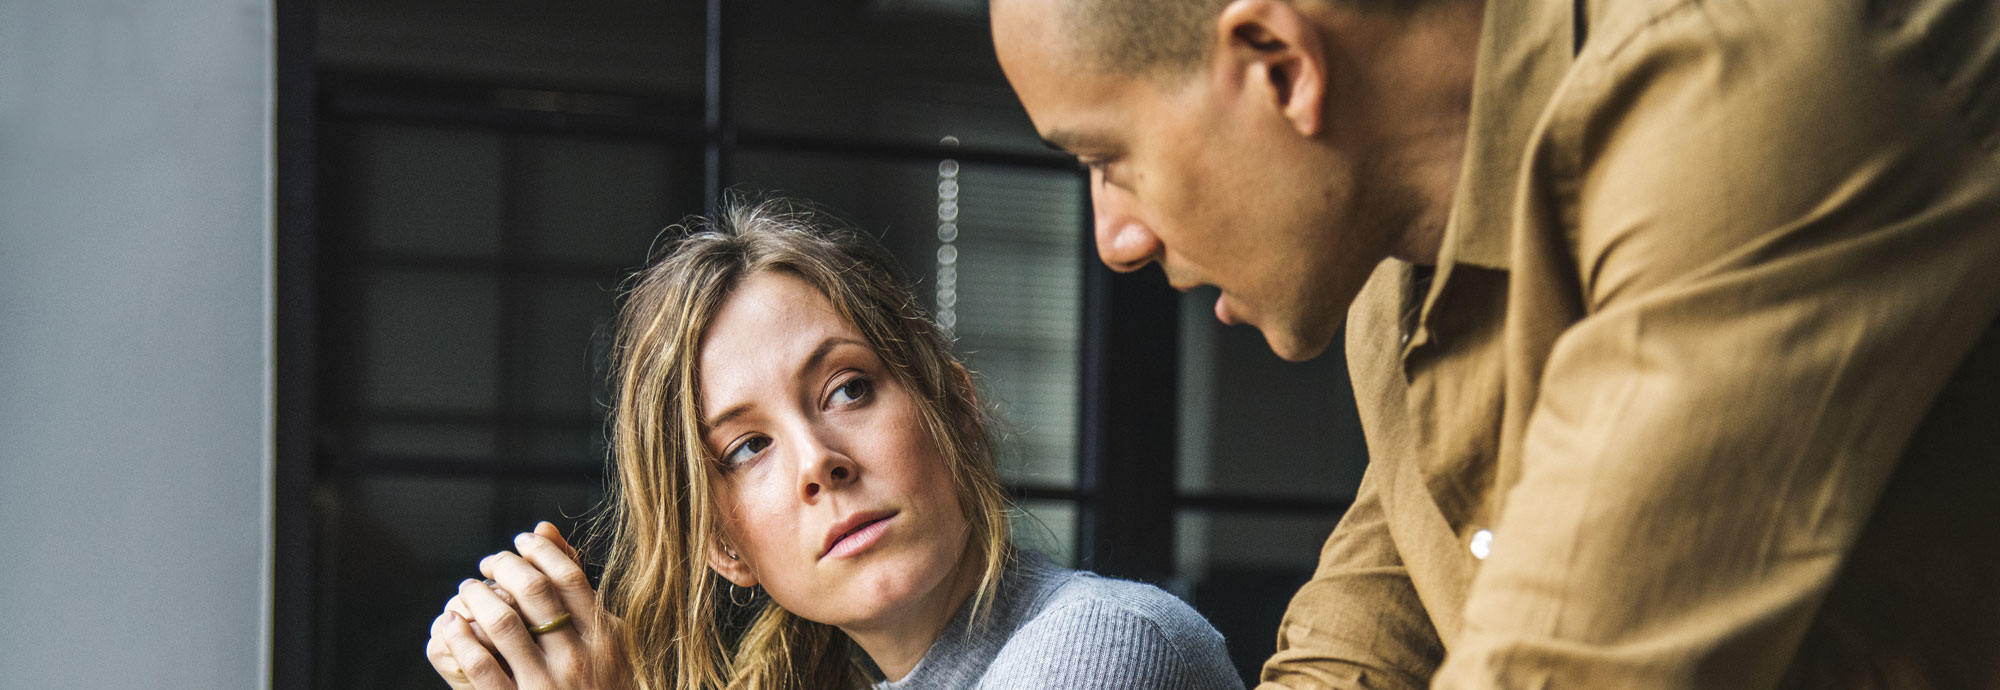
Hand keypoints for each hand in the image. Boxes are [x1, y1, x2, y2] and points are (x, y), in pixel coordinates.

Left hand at [425, 522, 631, 689]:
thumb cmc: (605, 684)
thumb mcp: (609, 639)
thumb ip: (579, 588)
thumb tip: (545, 529)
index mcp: (605, 637)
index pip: (569, 577)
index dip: (540, 551)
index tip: (522, 541)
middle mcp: (578, 658)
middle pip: (535, 592)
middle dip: (506, 566)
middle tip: (490, 563)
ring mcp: (546, 686)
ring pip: (503, 624)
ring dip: (478, 597)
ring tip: (468, 588)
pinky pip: (480, 667)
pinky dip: (460, 640)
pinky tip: (452, 625)